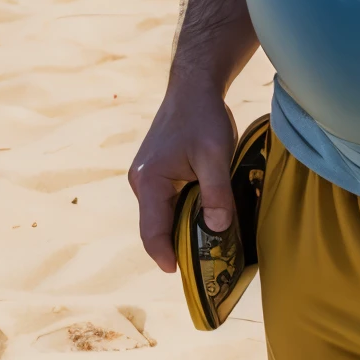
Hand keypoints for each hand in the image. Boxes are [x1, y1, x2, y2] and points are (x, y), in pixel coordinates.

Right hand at [128, 81, 237, 273]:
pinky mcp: (157, 173)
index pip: (153, 232)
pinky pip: (168, 202)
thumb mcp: (215, 154)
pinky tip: (206, 216)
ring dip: (182, 228)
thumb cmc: (204, 117)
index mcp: (149, 181)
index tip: (183, 273)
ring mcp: (148, 178)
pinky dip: (184, 212)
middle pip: (157, 227)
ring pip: (164, 215)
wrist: (194, 87)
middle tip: (206, 263)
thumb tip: (217, 229)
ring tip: (209, 243)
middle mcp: (142, 183)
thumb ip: (216, 192)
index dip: (166, 256)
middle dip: (178, 246)